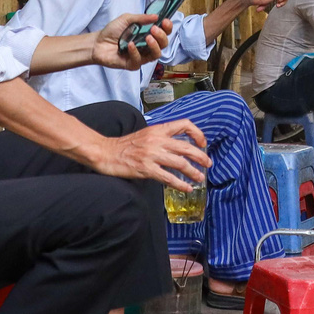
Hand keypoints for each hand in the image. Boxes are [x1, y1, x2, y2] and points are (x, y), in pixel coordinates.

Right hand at [91, 119, 211, 187]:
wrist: (105, 152)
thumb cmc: (125, 145)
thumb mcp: (145, 134)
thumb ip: (161, 137)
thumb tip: (178, 146)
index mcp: (158, 129)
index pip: (184, 125)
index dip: (197, 133)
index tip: (202, 143)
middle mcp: (157, 140)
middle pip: (186, 147)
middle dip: (201, 156)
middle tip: (208, 164)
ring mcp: (152, 155)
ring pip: (180, 163)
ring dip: (193, 172)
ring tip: (200, 178)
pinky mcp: (146, 169)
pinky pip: (168, 177)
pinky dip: (180, 184)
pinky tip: (186, 188)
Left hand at [94, 13, 170, 69]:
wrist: (97, 42)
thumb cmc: (112, 31)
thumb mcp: (126, 19)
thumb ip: (141, 18)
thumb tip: (156, 16)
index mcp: (148, 34)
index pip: (164, 33)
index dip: (167, 28)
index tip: (165, 22)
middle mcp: (147, 46)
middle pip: (163, 44)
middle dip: (161, 36)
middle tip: (154, 29)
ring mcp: (141, 56)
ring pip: (156, 55)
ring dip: (154, 46)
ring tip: (148, 37)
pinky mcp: (132, 64)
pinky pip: (139, 60)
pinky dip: (135, 52)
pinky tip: (130, 45)